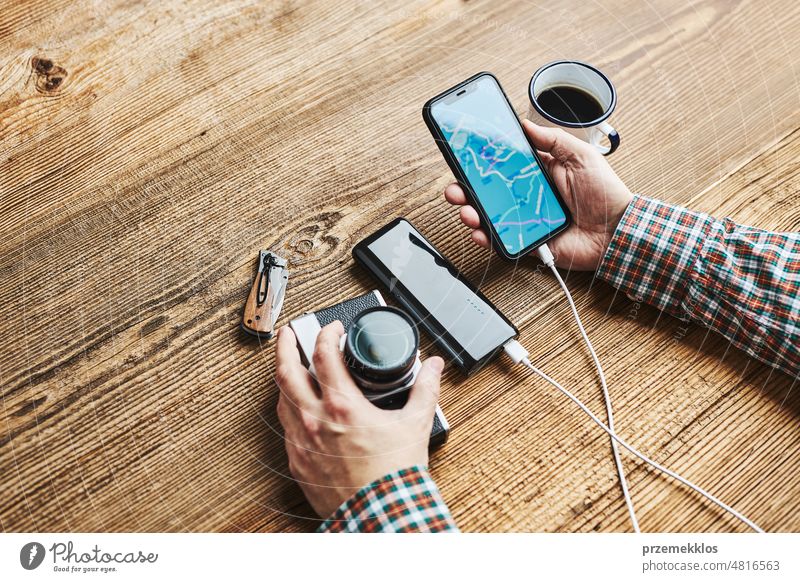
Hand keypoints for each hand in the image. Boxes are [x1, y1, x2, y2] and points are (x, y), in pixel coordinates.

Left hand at [274, 322, 443, 517]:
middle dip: (285, 345)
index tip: (333, 329)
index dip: (326, 333)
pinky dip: (290, 410)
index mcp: (342, 406)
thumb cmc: (395, 475)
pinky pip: (285, 428)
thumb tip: (433, 367)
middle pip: (286, 370)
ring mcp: (302, 442)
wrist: (381, 515)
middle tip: (287, 333)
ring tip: (292, 367)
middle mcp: (315, 420)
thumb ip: (425, 389)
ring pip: (281, 399)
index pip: (323, 354)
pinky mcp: (297, 462)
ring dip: (285, 378)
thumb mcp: (416, 424)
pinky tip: (298, 409)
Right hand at [444, 119, 632, 270]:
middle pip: (487, 191)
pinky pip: (501, 239)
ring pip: (488, 215)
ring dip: (470, 212)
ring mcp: (524, 219)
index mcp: (536, 172)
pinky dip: (486, 237)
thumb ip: (553, 139)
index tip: (463, 155)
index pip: (501, 164)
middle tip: (454, 188)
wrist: (617, 231)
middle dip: (464, 189)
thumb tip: (525, 124)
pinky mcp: (527, 241)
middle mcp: (525, 195)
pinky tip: (480, 231)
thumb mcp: (581, 155)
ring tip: (466, 210)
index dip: (481, 161)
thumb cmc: (605, 193)